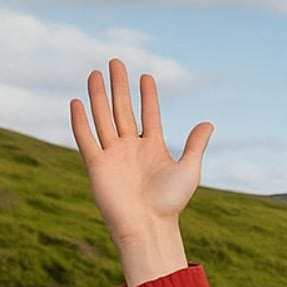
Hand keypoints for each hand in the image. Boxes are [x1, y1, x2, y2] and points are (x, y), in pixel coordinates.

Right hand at [69, 59, 211, 286]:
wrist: (149, 225)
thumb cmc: (170, 202)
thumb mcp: (188, 170)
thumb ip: (195, 145)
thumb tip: (208, 123)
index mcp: (153, 147)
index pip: (149, 114)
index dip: (147, 95)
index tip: (146, 76)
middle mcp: (131, 147)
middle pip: (123, 109)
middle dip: (120, 86)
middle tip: (116, 61)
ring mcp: (113, 154)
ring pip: (103, 118)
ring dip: (99, 96)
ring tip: (96, 73)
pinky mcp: (96, 164)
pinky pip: (86, 138)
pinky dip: (81, 121)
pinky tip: (78, 102)